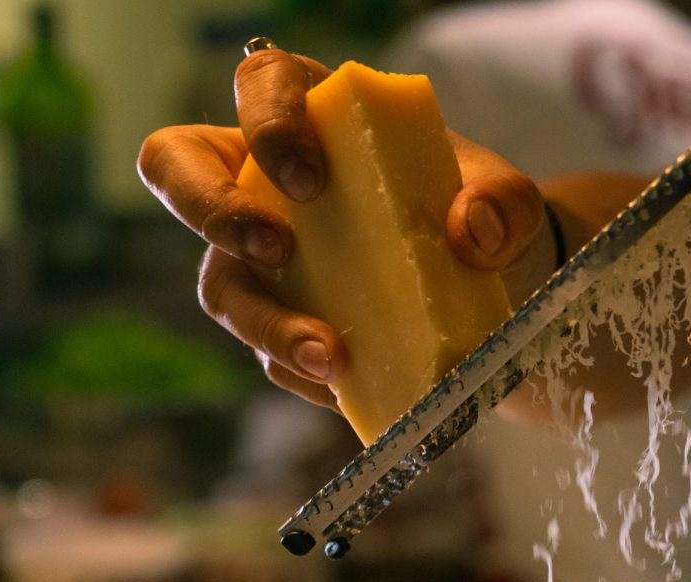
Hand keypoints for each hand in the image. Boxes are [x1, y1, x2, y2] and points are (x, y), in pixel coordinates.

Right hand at [137, 47, 550, 408]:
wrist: (497, 290)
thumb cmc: (483, 220)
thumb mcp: (510, 202)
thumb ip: (503, 202)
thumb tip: (472, 230)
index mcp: (317, 120)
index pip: (259, 86)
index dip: (265, 123)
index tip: (310, 178)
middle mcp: (270, 186)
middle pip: (180, 173)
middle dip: (213, 211)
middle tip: (275, 250)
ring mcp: (268, 262)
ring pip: (224, 287)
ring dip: (266, 325)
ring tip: (330, 357)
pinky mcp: (286, 324)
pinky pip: (271, 354)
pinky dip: (305, 375)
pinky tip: (351, 387)